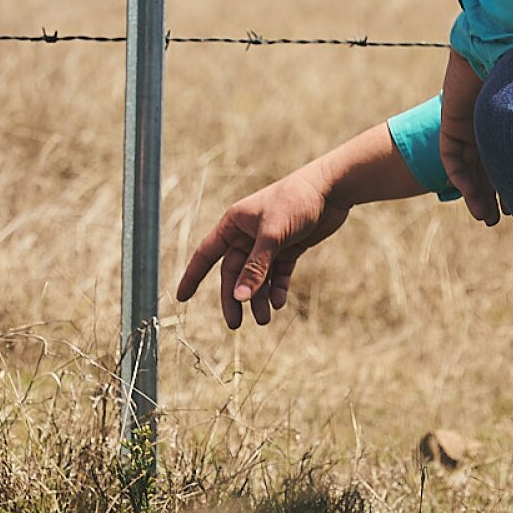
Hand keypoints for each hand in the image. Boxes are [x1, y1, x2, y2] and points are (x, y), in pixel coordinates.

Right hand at [176, 167, 349, 328]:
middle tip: (236, 324)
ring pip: (256, 277)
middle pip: (233, 272)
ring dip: (258, 298)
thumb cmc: (296, 201)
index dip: (193, 276)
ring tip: (264, 319)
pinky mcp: (288, 248)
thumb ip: (256, 267)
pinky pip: (277, 274)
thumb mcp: (273, 235)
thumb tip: (239, 297)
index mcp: (234, 224)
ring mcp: (268, 243)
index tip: (182, 298)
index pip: (206, 253)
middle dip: (235, 297)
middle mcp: (247, 234)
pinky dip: (276, 289)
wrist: (331, 189)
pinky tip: (278, 302)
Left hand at [438, 50, 500, 226]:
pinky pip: (451, 157)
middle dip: (494, 196)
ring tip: (486, 219)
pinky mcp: (452, 121)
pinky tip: (470, 196)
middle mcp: (493, 123)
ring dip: (476, 194)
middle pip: (490, 167)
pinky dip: (460, 177)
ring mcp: (471, 123)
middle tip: (499, 219)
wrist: (504, 40)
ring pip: (469, 168)